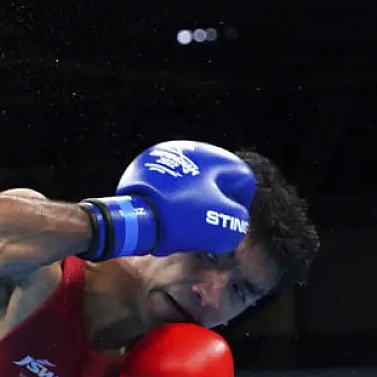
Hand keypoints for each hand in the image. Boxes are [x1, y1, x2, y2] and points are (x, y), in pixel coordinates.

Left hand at [79, 141, 255, 259]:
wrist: (133, 215)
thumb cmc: (182, 217)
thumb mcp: (225, 226)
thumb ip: (239, 221)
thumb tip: (231, 219)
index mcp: (216, 158)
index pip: (243, 182)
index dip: (238, 207)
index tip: (223, 221)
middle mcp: (192, 150)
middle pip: (215, 182)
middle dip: (212, 205)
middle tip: (202, 225)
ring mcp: (166, 156)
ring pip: (190, 184)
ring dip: (190, 204)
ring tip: (180, 223)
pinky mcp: (145, 167)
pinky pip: (167, 185)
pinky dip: (169, 199)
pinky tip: (163, 215)